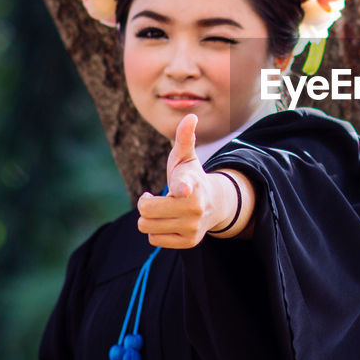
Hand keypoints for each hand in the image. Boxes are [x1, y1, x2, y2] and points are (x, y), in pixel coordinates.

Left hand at [136, 114, 231, 246]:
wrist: (214, 205)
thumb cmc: (192, 177)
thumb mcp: (186, 158)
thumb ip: (185, 137)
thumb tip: (191, 116)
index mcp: (193, 184)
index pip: (184, 186)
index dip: (181, 188)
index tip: (182, 190)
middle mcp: (194, 208)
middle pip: (146, 211)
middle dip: (146, 204)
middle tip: (156, 197)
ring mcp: (192, 227)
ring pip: (147, 227)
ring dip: (149, 218)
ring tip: (162, 209)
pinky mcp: (188, 242)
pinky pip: (154, 240)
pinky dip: (156, 231)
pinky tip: (168, 222)